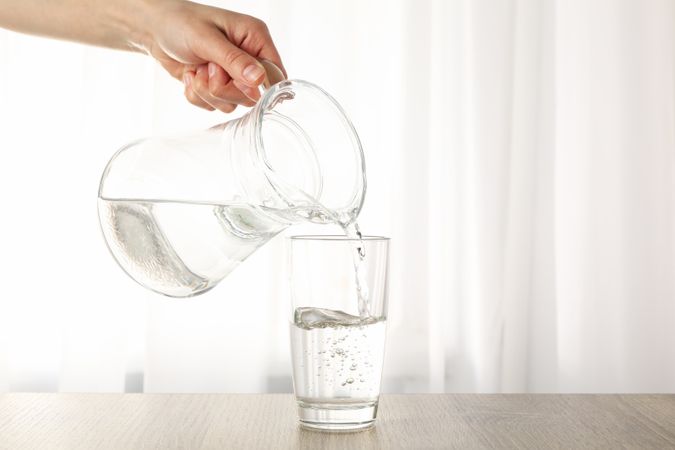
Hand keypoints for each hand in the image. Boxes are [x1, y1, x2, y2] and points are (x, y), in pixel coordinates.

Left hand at [141, 0, 285, 112]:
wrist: (153, 29)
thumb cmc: (180, 23)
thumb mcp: (207, 40)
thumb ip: (234, 60)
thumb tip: (258, 79)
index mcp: (255, 39)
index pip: (275, 74)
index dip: (258, 86)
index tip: (236, 83)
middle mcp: (248, 58)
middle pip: (253, 95)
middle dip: (224, 88)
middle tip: (207, 69)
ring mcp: (233, 75)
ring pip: (232, 103)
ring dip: (207, 92)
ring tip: (196, 69)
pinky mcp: (217, 87)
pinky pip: (215, 106)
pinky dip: (197, 96)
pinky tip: (190, 76)